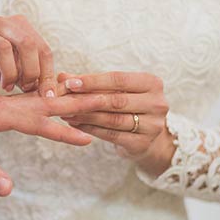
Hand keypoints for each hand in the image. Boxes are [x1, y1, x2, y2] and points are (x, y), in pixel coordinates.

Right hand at [0, 15, 55, 97]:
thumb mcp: (12, 63)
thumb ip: (30, 73)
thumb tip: (50, 94)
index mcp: (19, 26)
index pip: (42, 48)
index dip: (47, 74)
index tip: (48, 96)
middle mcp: (1, 24)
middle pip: (27, 43)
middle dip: (31, 71)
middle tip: (26, 88)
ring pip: (2, 48)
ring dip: (9, 73)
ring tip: (6, 88)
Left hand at [0, 91, 111, 196]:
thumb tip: (9, 189)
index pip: (37, 122)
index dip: (62, 131)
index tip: (86, 138)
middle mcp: (5, 104)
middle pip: (46, 102)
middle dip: (75, 102)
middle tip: (104, 100)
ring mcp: (4, 103)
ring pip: (42, 99)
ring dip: (67, 99)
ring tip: (93, 98)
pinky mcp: (2, 106)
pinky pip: (33, 101)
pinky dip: (52, 100)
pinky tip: (62, 102)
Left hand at [59, 71, 175, 176]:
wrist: (148, 137)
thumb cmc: (128, 106)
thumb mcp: (116, 90)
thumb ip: (91, 83)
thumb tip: (62, 76)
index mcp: (152, 83)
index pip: (118, 79)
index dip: (92, 81)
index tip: (69, 82)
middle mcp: (157, 103)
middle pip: (115, 100)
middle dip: (86, 100)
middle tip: (63, 100)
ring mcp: (152, 125)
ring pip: (112, 119)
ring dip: (86, 116)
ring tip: (66, 113)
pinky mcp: (142, 143)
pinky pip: (111, 135)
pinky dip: (91, 129)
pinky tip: (76, 125)